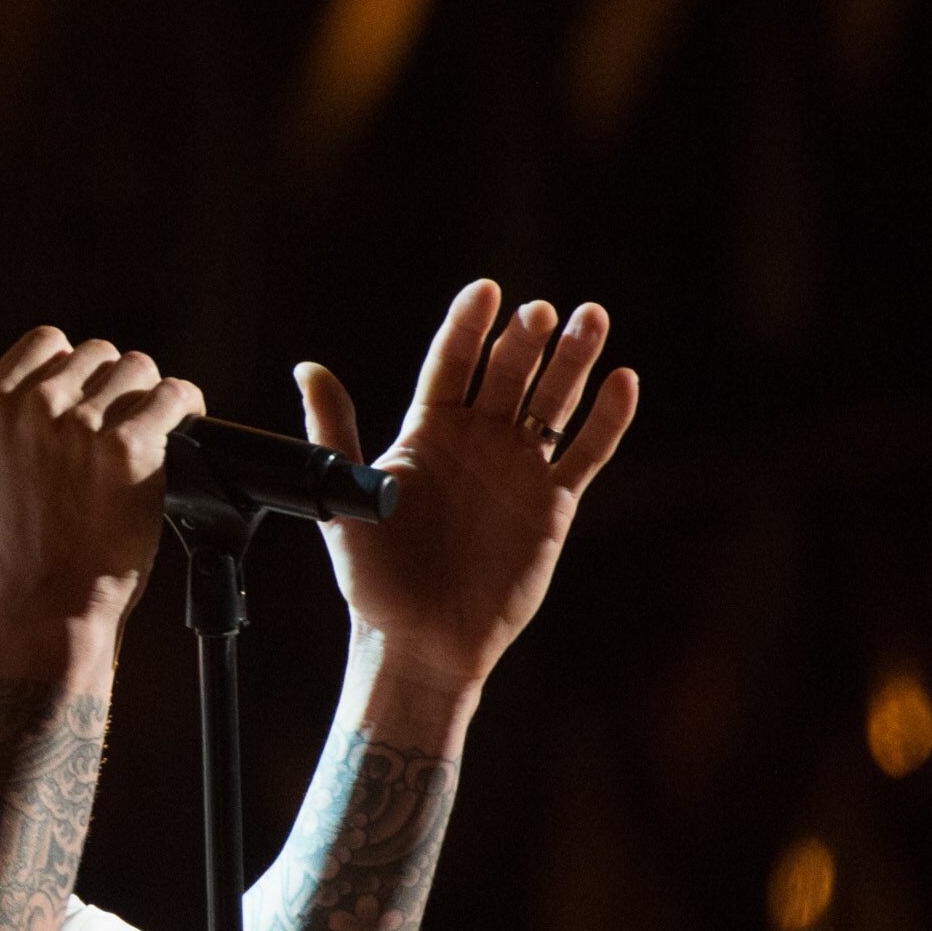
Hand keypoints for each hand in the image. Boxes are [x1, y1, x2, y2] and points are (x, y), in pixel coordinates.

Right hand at [0, 327, 207, 633]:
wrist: (57, 594)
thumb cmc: (32, 539)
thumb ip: (16, 420)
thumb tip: (45, 387)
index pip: (47, 341)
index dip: (75, 366)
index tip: (88, 394)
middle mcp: (38, 409)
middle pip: (100, 353)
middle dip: (116, 386)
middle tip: (121, 428)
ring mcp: (83, 426)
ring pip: (139, 369)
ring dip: (150, 397)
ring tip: (150, 434)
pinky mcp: (129, 448)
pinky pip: (173, 395)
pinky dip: (184, 408)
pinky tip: (180, 432)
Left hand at [298, 282, 636, 694]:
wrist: (418, 640)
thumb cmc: (374, 576)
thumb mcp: (342, 498)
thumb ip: (333, 431)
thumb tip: (309, 368)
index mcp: (427, 432)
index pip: (451, 363)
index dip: (468, 325)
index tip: (485, 290)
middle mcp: (476, 441)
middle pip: (508, 374)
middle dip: (525, 339)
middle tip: (541, 311)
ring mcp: (517, 469)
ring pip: (551, 402)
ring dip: (572, 360)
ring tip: (591, 318)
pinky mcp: (552, 504)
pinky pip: (585, 453)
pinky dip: (606, 418)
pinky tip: (623, 380)